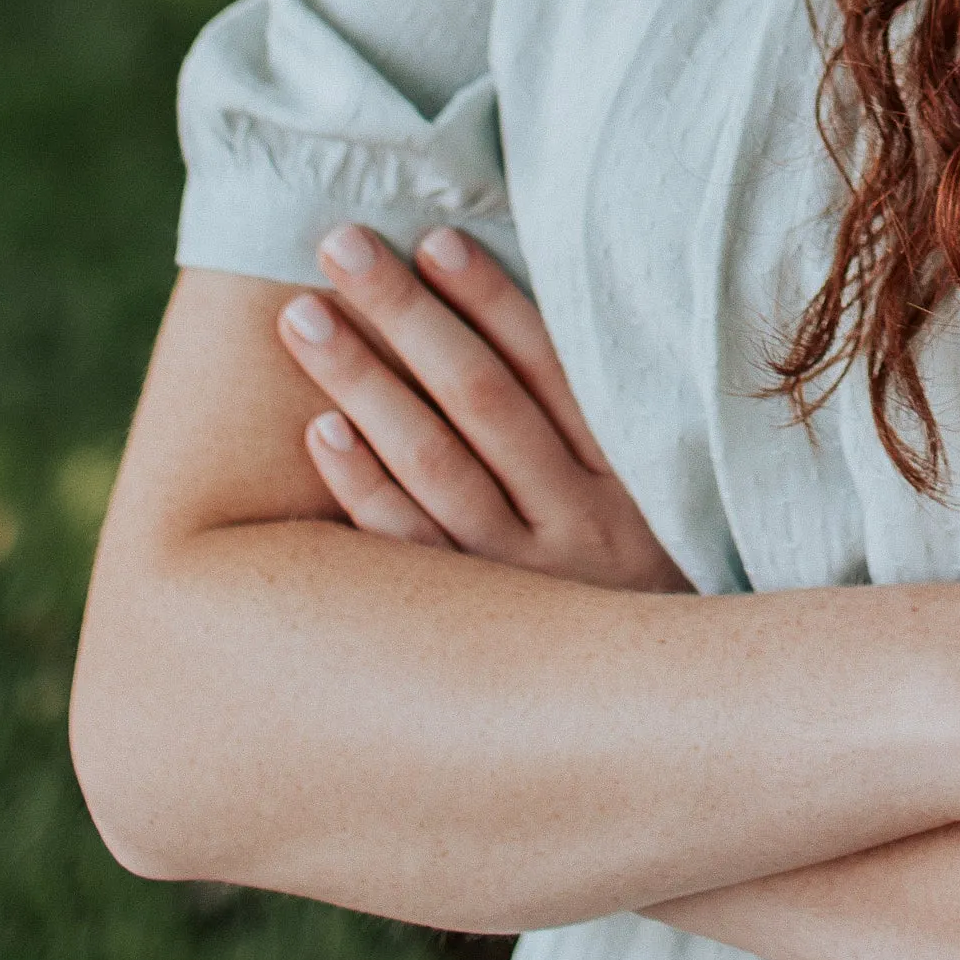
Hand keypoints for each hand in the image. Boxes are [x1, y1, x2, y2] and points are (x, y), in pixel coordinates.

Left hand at [278, 224, 690, 594]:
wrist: (657, 723)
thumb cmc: (637, 579)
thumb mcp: (653, 498)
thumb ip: (595, 416)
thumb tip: (510, 312)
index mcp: (629, 474)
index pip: (550, 364)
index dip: (490, 297)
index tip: (431, 236)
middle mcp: (579, 522)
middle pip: (481, 398)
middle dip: (407, 313)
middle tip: (340, 244)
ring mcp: (520, 581)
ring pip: (434, 464)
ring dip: (364, 381)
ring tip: (302, 316)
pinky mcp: (469, 634)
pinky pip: (407, 551)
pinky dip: (363, 488)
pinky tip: (317, 431)